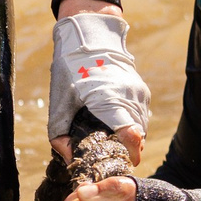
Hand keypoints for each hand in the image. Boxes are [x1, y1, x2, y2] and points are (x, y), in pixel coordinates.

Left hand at [47, 3, 147, 162]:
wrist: (89, 38)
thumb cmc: (70, 70)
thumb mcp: (58, 104)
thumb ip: (60, 136)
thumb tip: (71, 160)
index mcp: (111, 101)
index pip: (132, 137)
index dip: (127, 155)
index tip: (118, 162)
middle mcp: (131, 98)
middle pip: (138, 138)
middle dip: (126, 150)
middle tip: (108, 155)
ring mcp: (139, 94)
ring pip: (141, 127)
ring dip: (128, 138)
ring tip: (109, 139)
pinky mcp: (141, 90)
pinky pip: (140, 116)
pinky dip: (130, 124)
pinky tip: (113, 123)